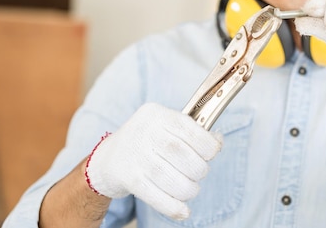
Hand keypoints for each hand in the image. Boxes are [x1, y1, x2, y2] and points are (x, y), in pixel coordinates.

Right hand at [84, 103, 221, 219]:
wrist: (107, 158)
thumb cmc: (146, 141)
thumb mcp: (165, 127)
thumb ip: (190, 132)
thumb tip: (217, 142)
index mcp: (156, 114)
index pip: (189, 128)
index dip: (207, 144)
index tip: (212, 153)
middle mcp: (143, 131)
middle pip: (181, 154)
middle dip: (198, 169)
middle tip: (198, 174)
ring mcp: (134, 155)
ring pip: (170, 178)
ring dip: (188, 189)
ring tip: (190, 190)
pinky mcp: (127, 178)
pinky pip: (156, 196)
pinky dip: (173, 207)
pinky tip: (183, 211)